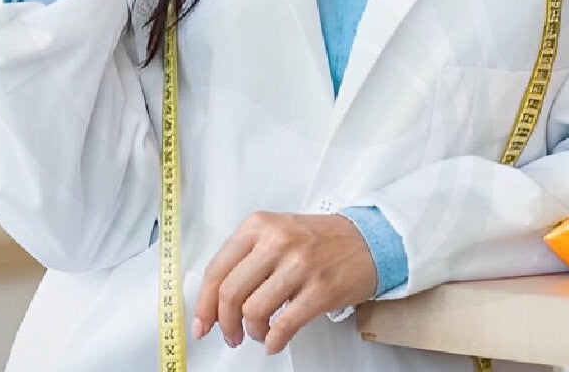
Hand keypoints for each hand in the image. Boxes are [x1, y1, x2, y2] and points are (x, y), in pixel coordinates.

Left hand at [193, 211, 377, 353]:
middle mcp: (277, 241)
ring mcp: (299, 265)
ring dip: (253, 332)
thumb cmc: (320, 239)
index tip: (202, 324)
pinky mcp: (319, 289)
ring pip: (253, 311)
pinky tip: (275, 341)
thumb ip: (247, 256)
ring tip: (260, 332)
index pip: (217, 269)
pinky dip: (273, 342)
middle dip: (225, 324)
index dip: (204, 304)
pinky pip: (283, 326)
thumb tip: (215, 298)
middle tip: (232, 335)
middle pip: (231, 294)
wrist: (367, 240)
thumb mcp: (278, 232)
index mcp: (260, 225)